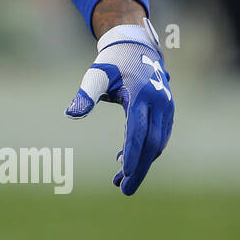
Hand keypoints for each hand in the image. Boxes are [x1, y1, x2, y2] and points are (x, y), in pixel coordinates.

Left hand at [66, 20, 173, 194]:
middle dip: (138, 169)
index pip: (137, 130)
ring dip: (141, 164)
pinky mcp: (168, 113)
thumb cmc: (112, 64)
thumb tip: (71, 114)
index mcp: (141, 95)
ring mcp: (167, 109)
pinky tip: (125, 160)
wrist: (136, 48)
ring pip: (157, 144)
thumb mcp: (96, 76)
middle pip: (151, 144)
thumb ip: (85, 95)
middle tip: (124, 191)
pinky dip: (145, 152)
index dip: (131, 152)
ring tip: (120, 182)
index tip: (123, 172)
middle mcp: (159, 104)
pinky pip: (158, 138)